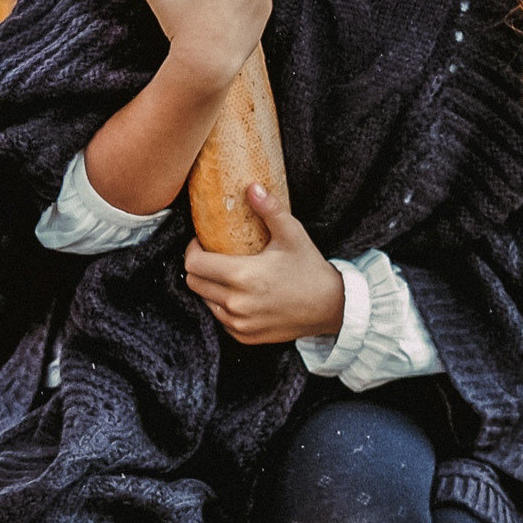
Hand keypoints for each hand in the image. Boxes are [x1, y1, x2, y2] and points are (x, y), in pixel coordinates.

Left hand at [182, 185, 343, 345]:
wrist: (330, 308)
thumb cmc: (310, 269)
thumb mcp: (292, 234)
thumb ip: (270, 209)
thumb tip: (252, 186)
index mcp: (243, 276)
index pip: (193, 264)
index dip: (192, 250)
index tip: (202, 242)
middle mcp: (237, 303)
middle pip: (193, 283)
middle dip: (198, 267)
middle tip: (213, 255)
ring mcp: (239, 323)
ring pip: (204, 301)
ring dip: (209, 287)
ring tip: (227, 274)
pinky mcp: (244, 336)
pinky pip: (219, 319)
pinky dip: (222, 306)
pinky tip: (239, 294)